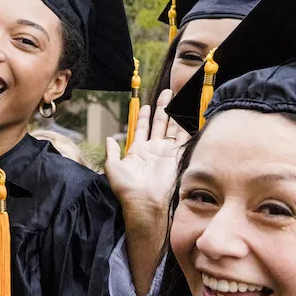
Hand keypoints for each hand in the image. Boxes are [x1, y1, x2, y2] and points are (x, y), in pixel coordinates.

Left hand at [106, 90, 184, 233]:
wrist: (145, 203)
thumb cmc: (127, 189)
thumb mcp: (113, 168)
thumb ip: (111, 152)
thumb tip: (108, 139)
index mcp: (138, 151)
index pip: (142, 128)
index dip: (144, 116)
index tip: (145, 105)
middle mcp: (154, 150)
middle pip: (159, 124)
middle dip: (162, 108)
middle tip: (167, 93)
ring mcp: (166, 152)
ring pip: (172, 127)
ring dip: (174, 113)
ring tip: (175, 97)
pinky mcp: (177, 157)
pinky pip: (183, 138)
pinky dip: (186, 126)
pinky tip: (187, 114)